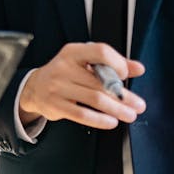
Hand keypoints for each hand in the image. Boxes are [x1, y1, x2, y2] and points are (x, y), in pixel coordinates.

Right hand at [19, 42, 145, 128]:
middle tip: (138, 105)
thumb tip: (138, 68)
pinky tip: (110, 121)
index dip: (118, 64)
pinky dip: (101, 120)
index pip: (100, 52)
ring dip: (117, 109)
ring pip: (95, 100)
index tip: (125, 75)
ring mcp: (58, 87)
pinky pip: (83, 115)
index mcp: (72, 52)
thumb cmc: (65, 74)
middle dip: (124, 96)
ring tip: (129, 115)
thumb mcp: (84, 63)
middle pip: (101, 82)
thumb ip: (111, 64)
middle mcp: (64, 67)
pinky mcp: (56, 105)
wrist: (35, 88)